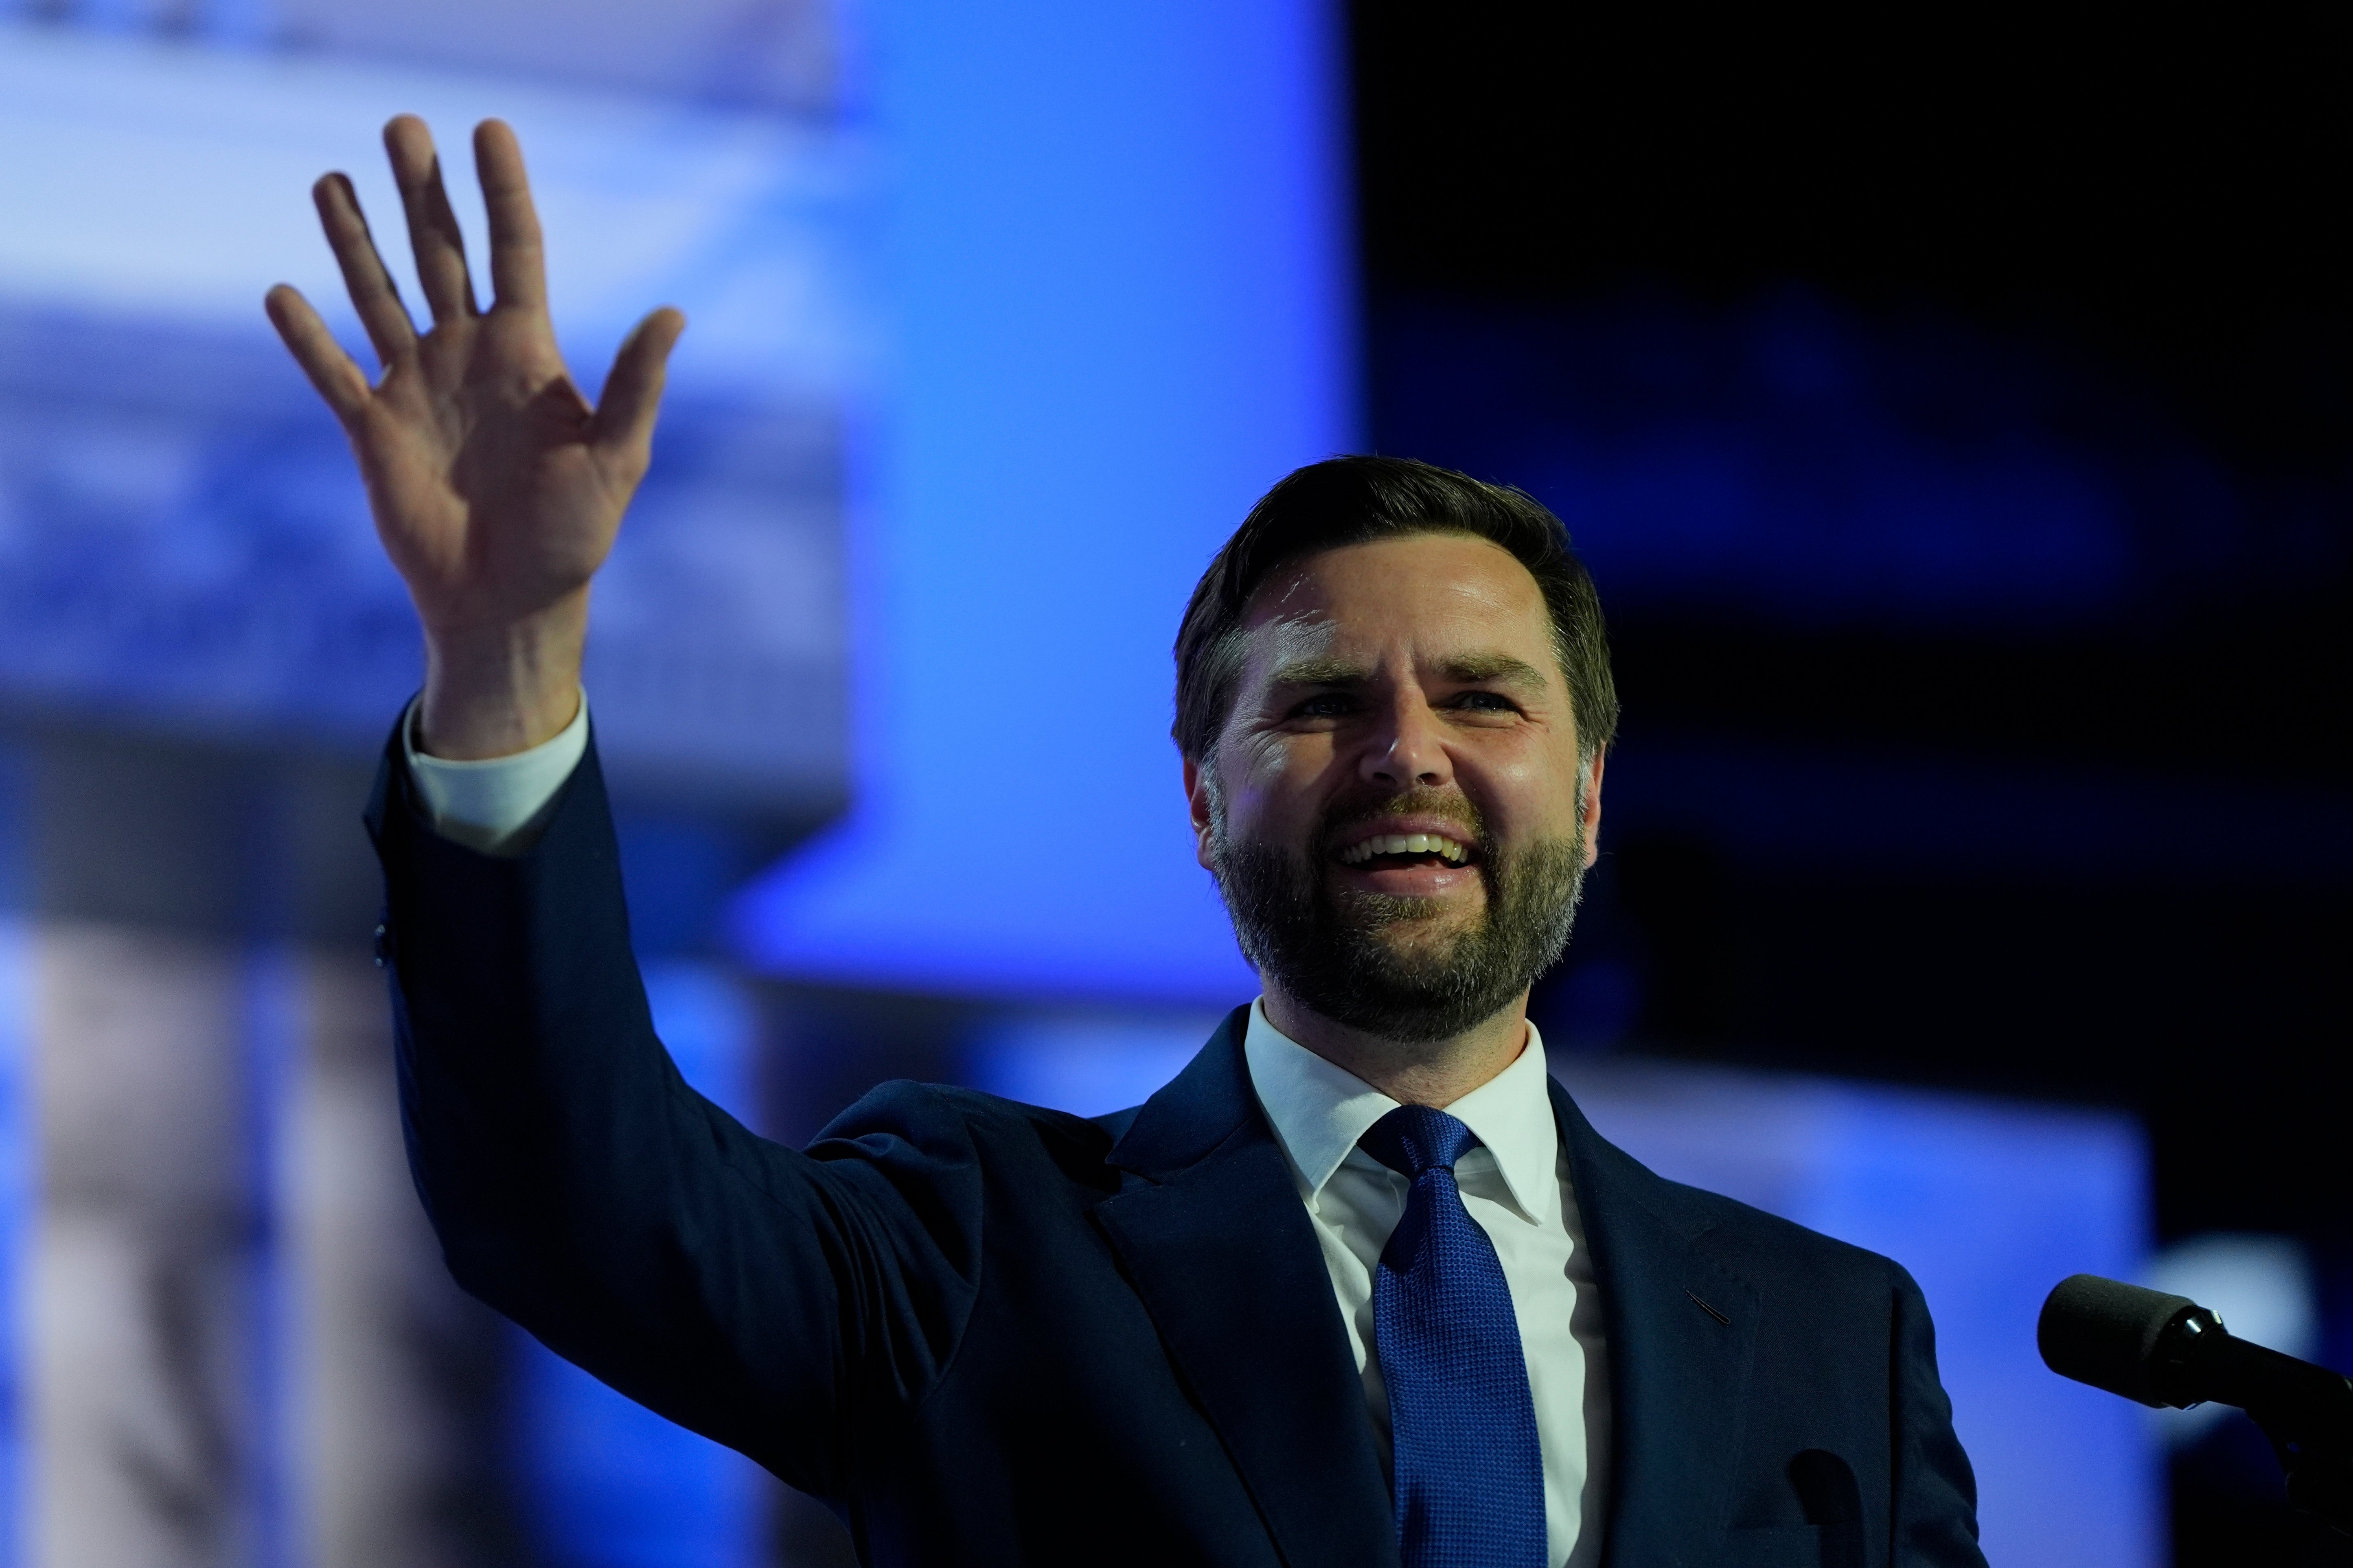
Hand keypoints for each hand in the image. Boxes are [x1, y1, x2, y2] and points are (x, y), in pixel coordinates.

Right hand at [266, 116, 683, 757]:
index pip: (515, 252)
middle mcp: (467, 356)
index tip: (489, 130)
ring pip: (379, 295)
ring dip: (354, 240)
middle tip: (402, 124)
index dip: (503, 192)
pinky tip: (282, 294)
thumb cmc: (574, 537)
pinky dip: (306, 338)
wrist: (512, 601)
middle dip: (422, 193)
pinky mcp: (373, 430)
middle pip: (440, 254)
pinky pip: (333, 372)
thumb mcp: (616, 459)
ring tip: (331, 178)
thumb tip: (675, 313)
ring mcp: (416, 388)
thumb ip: (636, 386)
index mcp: (527, 354)